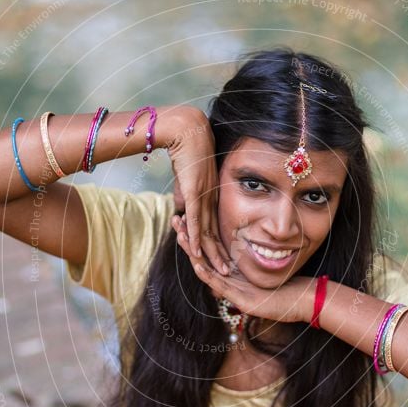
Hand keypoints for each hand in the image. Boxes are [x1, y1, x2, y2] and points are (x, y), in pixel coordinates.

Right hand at [164, 106, 231, 274]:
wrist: (186, 132)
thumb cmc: (186, 153)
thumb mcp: (184, 181)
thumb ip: (183, 197)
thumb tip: (179, 211)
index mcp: (210, 198)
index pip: (215, 227)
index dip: (219, 245)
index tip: (224, 260)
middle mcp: (210, 200)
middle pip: (216, 233)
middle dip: (221, 255)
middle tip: (228, 274)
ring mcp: (203, 197)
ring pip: (208, 231)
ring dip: (212, 253)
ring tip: (220, 271)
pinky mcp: (193, 193)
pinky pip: (196, 220)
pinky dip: (197, 237)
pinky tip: (199, 252)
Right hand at [171, 215, 315, 323]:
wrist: (299, 300)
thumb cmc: (285, 280)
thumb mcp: (264, 260)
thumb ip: (251, 249)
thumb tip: (244, 229)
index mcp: (231, 271)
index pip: (207, 248)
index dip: (195, 232)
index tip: (186, 213)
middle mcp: (228, 281)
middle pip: (201, 256)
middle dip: (187, 238)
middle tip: (175, 219)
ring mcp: (233, 291)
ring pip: (205, 270)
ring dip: (192, 253)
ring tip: (180, 236)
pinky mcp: (240, 299)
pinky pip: (220, 285)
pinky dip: (207, 274)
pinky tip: (197, 263)